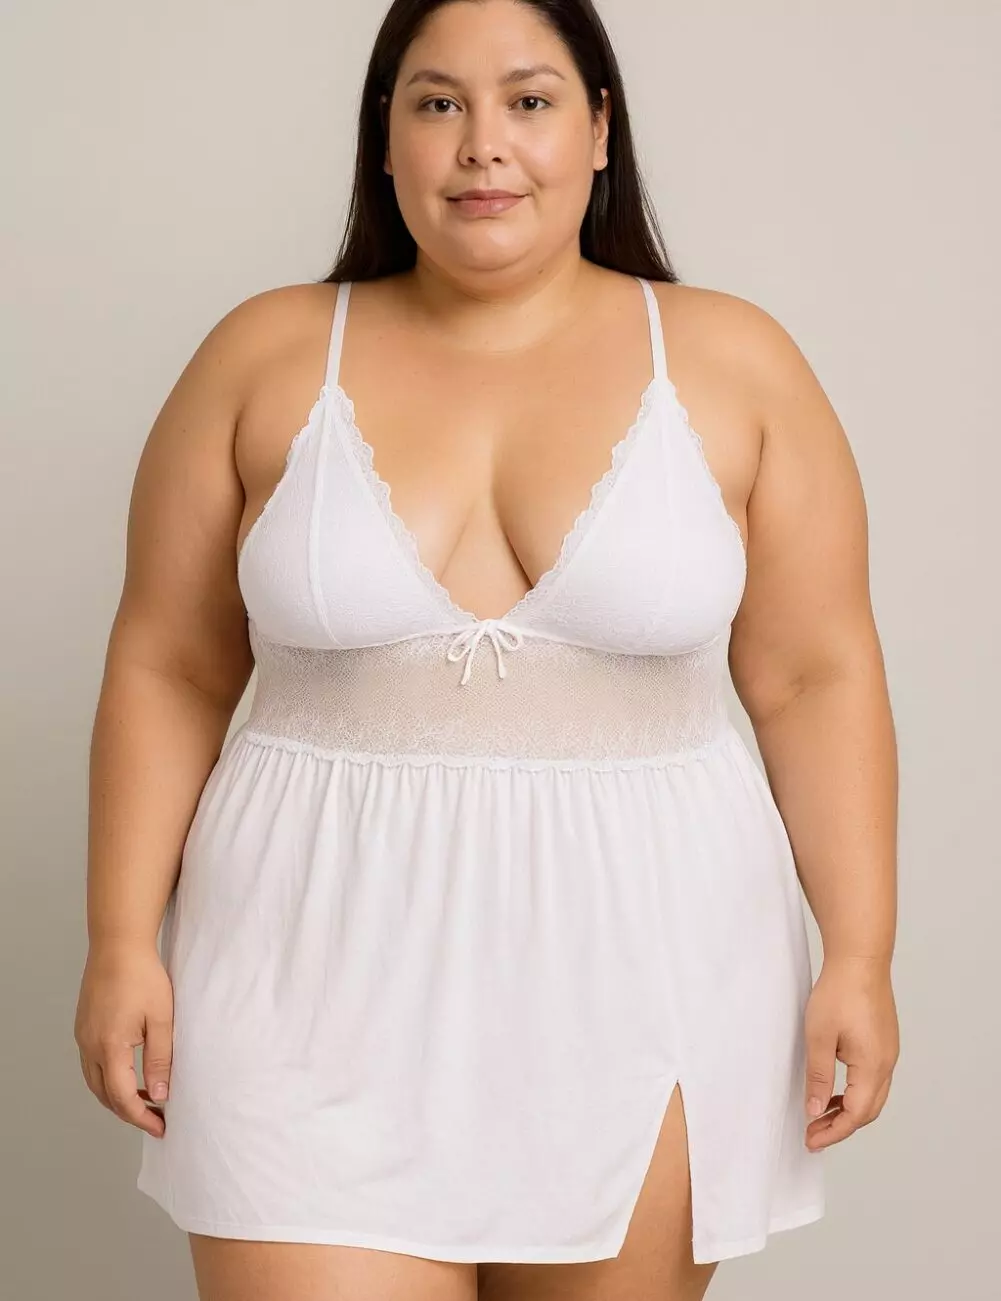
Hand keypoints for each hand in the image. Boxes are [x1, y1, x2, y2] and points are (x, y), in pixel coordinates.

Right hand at [74, 938, 173, 1138]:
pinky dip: (109, 1078)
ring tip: (145, 1101)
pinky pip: (92, 1065)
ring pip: (95, 1082)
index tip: (160, 1127)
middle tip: (155, 1119)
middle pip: (105, 1095)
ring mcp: (83, 1036)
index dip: (141, 1117)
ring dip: (117, 1097)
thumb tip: (159, 1095)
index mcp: (110, 1046)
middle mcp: (90, 1046)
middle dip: (129, 1112)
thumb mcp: (161, 1019)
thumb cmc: (142, 976)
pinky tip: (129, 1074)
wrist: (118, 945)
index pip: (122, 1097)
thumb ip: (160, 1059)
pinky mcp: (83, 1027)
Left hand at [802, 954, 898, 1151]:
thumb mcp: (819, 1037)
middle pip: (869, 1110)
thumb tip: (816, 1111)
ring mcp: (889, 1052)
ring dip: (849, 1109)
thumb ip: (819, 1077)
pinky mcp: (884, 1041)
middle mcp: (887, 1063)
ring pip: (873, 1095)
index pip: (856, 1115)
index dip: (833, 1132)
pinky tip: (836, 1088)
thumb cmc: (839, 993)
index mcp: (873, 1066)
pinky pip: (874, 1078)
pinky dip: (855, 1091)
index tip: (811, 1140)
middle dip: (841, 1126)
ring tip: (821, 1113)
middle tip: (814, 1133)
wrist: (860, 959)